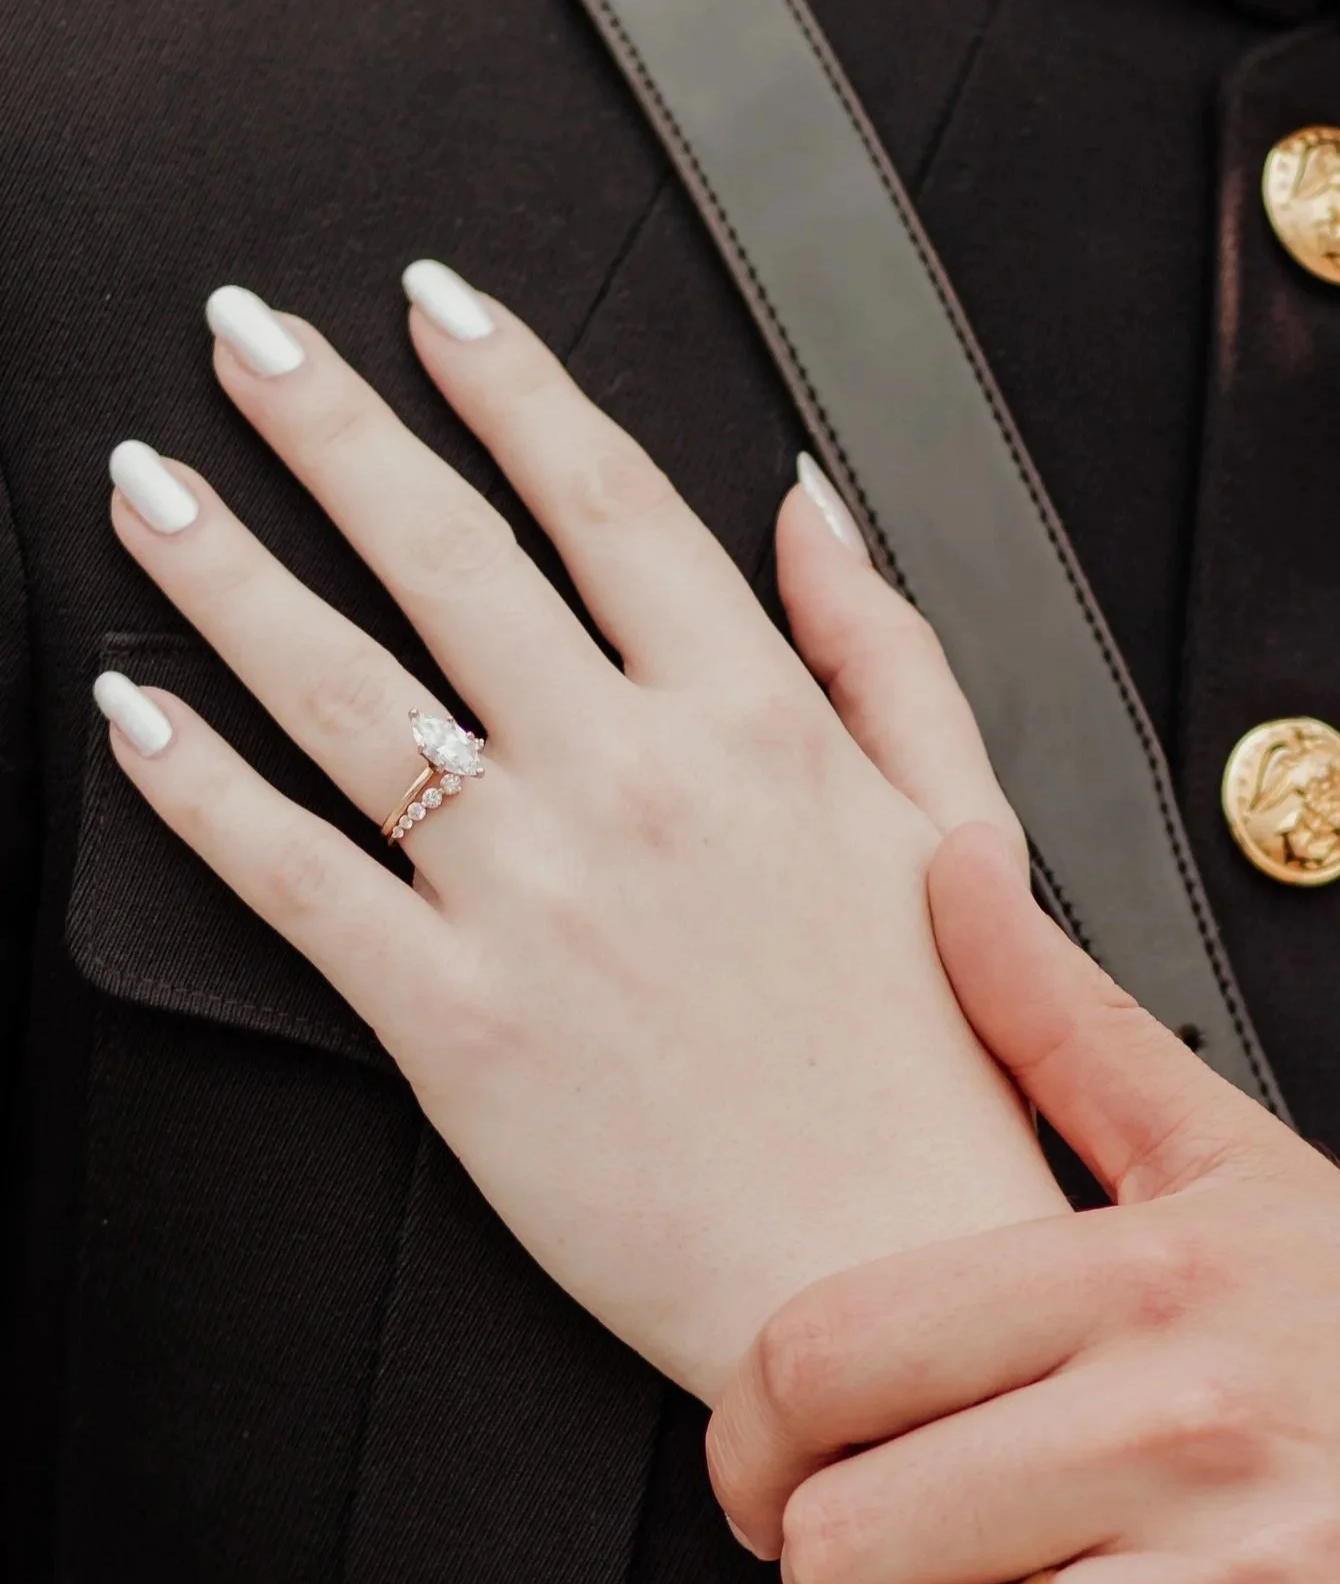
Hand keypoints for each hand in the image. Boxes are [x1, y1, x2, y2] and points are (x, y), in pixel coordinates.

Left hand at [96, 275, 1063, 1400]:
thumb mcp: (957, 825)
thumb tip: (808, 507)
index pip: (606, 497)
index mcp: (758, 724)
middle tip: (244, 337)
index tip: (435, 306)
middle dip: (326, 421)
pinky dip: (199, 785)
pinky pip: (295, 874)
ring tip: (148, 490)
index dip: (507, 380)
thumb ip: (883, 649)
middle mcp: (634, 780)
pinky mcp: (453, 1022)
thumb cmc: (940, 1070)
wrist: (894, 1278)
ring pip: (343, 687)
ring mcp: (535, 896)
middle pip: (446, 552)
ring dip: (225, 569)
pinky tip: (139, 714)